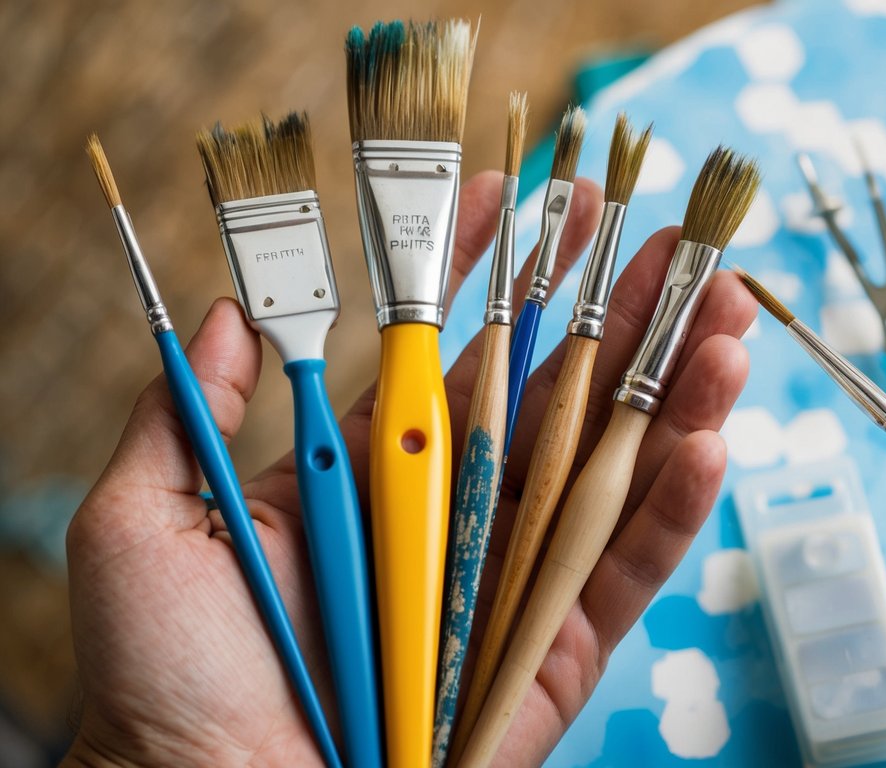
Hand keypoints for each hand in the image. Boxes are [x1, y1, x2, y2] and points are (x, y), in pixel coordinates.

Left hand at [63, 171, 754, 766]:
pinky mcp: (553, 650)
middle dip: (621, 312)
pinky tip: (708, 440)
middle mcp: (451, 513)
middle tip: (677, 240)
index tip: (527, 197)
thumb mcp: (148, 524)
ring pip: (610, 469)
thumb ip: (189, 412)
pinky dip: (670, 508)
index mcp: (373, 471)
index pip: (450, 353)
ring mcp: (507, 578)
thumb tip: (231, 308)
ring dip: (676, 391)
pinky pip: (620, 570)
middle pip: (555, 396)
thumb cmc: (168, 679)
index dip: (492, 273)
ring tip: (729, 317)